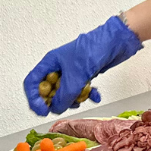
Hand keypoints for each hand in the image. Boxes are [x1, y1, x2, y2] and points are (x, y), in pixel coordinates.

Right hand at [23, 16, 143, 115]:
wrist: (118, 40)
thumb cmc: (95, 49)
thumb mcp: (76, 76)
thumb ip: (64, 95)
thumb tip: (56, 109)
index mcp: (50, 62)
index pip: (32, 83)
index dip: (34, 99)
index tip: (43, 111)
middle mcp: (59, 66)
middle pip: (49, 90)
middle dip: (58, 100)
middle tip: (67, 106)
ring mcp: (73, 70)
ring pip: (66, 91)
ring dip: (74, 98)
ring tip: (83, 98)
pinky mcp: (86, 73)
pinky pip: (81, 89)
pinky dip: (88, 94)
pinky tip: (96, 96)